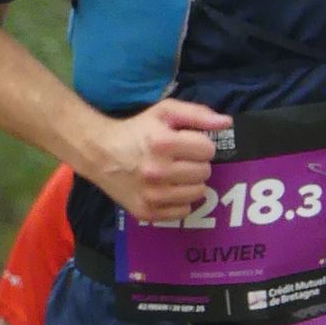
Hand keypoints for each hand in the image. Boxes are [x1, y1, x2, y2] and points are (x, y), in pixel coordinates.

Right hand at [91, 98, 226, 222]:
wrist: (99, 153)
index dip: (199, 144)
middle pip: (205, 172)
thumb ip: (197, 114)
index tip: (185, 144)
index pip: (208, 149)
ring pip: (199, 193)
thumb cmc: (136, 131)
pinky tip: (167, 189)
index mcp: (162, 143)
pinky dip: (180, 201)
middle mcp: (157, 171)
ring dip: (191, 183)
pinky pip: (184, 211)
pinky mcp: (147, 212)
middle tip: (178, 159)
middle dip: (196, 163)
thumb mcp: (164, 112)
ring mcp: (152, 195)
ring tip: (174, 174)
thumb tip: (226, 123)